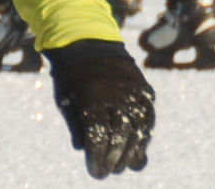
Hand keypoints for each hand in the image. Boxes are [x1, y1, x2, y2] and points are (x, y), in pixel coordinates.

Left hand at [46, 40, 153, 178]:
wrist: (88, 42)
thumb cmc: (71, 77)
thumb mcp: (66, 101)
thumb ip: (76, 127)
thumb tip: (84, 151)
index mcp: (92, 98)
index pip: (98, 136)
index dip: (98, 158)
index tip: (96, 173)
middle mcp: (116, 95)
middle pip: (120, 135)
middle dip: (115, 158)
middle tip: (110, 171)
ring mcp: (133, 91)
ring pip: (139, 128)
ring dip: (133, 151)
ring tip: (126, 166)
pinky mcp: (144, 90)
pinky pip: (148, 117)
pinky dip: (145, 136)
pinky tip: (139, 150)